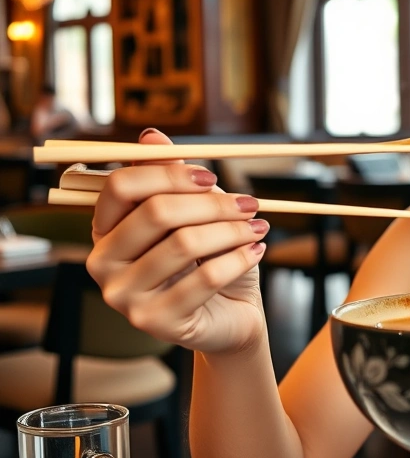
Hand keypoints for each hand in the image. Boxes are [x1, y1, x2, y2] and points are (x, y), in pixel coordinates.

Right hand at [86, 128, 268, 353]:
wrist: (230, 315)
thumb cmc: (210, 260)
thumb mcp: (196, 216)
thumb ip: (171, 178)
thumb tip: (150, 136)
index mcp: (106, 230)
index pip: (121, 186)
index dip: (169, 174)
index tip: (211, 177)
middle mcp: (102, 264)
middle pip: (155, 212)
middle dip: (212, 204)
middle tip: (250, 204)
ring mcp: (124, 297)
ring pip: (185, 244)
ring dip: (233, 230)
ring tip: (258, 227)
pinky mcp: (154, 322)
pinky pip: (205, 278)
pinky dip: (239, 258)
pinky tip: (257, 250)